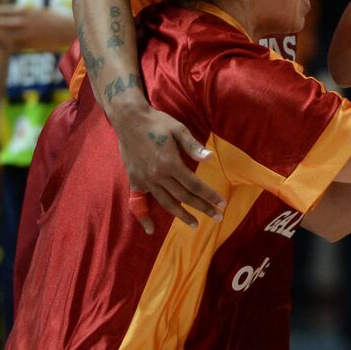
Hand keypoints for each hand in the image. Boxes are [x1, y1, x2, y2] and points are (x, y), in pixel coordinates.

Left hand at [0, 6, 76, 51]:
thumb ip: (27, 13)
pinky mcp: (28, 45)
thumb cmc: (57, 19)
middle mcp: (22, 22)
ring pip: (1, 36)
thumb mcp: (40, 12)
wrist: (70, 31)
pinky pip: (10, 46)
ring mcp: (24, 35)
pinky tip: (2, 44)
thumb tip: (17, 13)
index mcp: (25, 11)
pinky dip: (4, 44)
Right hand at [114, 105, 224, 233]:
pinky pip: (140, 203)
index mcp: (170, 163)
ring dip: (181, 215)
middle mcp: (157, 176)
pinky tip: (151, 229)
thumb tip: (210, 157)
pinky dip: (145, 217)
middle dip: (203, 208)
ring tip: (195, 224)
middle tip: (218, 217)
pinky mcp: (135, 180)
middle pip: (184, 197)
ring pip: (166, 203)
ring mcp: (145, 180)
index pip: (195, 185)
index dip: (209, 195)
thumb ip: (193, 146)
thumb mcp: (178, 129)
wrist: (129, 119)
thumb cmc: (157, 122)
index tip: (222, 204)